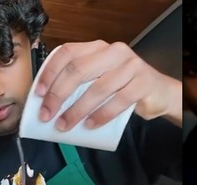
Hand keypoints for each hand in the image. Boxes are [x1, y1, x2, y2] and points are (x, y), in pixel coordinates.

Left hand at [35, 40, 181, 129]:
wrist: (157, 92)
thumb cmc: (121, 87)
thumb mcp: (98, 79)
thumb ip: (79, 84)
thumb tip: (48, 104)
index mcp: (97, 48)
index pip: (67, 53)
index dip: (50, 72)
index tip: (38, 93)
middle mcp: (113, 52)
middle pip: (78, 70)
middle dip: (58, 95)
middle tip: (47, 114)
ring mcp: (130, 66)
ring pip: (97, 89)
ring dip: (77, 110)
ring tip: (65, 125)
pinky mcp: (142, 83)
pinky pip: (118, 101)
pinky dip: (101, 115)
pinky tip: (90, 125)